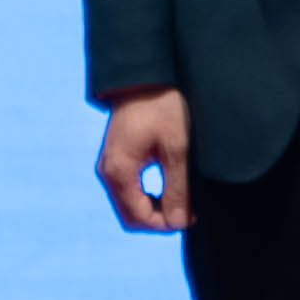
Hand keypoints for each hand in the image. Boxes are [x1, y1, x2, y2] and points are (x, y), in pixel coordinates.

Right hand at [97, 89, 194, 235]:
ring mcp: (108, 164)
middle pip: (130, 216)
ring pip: (129, 204)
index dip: (166, 224)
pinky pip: (127, 189)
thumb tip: (178, 223)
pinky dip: (147, 196)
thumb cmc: (163, 106)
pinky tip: (169, 186)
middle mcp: (107, 171)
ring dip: (154, 208)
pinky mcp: (115, 157)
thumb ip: (177, 188)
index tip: (192, 217)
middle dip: (159, 219)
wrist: (145, 75)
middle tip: (189, 211)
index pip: (139, 218)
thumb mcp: (177, 148)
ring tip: (182, 199)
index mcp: (119, 171)